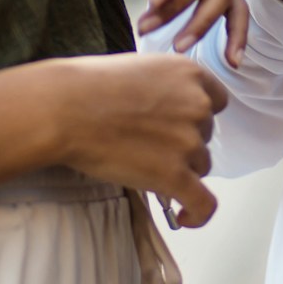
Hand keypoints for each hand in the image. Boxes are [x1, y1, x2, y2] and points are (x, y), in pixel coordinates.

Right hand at [50, 53, 229, 228]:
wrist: (66, 109)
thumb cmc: (89, 86)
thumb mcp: (140, 67)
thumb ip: (164, 87)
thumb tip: (164, 110)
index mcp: (189, 74)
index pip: (216, 101)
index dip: (198, 116)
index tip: (183, 125)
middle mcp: (197, 105)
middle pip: (204, 135)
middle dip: (182, 142)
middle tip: (147, 145)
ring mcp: (189, 142)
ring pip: (200, 166)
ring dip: (181, 170)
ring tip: (145, 169)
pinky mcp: (175, 175)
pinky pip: (203, 204)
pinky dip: (198, 213)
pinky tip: (185, 216)